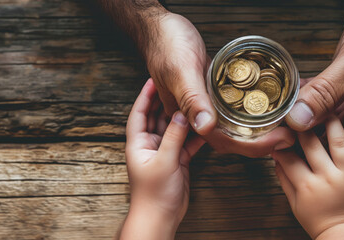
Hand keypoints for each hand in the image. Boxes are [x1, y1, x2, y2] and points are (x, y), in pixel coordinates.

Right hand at [100, 2, 294, 155]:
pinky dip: (251, 117)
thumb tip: (206, 127)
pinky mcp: (210, 95)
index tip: (281, 140)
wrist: (158, 28)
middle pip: (232, 141)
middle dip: (263, 143)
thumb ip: (192, 99)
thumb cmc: (167, 45)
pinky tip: (268, 113)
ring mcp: (204, 107)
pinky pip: (233, 113)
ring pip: (233, 130)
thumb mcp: (181, 70)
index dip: (254, 146)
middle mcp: (196, 117)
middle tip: (291, 136)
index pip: (224, 142)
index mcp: (187, 118)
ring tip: (284, 128)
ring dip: (259, 133)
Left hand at [121, 79, 205, 239]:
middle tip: (179, 86)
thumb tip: (181, 114)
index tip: (153, 79)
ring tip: (195, 101)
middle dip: (166, 102)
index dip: (145, 95)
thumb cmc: (153, 194)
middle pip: (157, 118)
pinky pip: (186, 143)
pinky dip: (195, 135)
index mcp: (138, 143)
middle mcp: (149, 145)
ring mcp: (164, 153)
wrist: (159, 218)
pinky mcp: (177, 161)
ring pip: (174, 129)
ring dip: (183, 117)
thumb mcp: (164, 161)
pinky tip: (205, 126)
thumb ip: (173, 136)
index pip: (139, 113)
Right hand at [273, 116, 343, 238]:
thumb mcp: (295, 204)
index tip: (279, 129)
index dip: (281, 141)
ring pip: (338, 141)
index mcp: (307, 186)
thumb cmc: (320, 221)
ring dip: (331, 122)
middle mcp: (328, 178)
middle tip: (300, 112)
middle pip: (312, 144)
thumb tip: (275, 159)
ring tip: (326, 108)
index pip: (289, 158)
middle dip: (303, 126)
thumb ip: (284, 180)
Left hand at [287, 0, 343, 142]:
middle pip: (333, 133)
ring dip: (303, 113)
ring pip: (326, 114)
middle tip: (273, 132)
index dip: (314, 148)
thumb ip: (328, 92)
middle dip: (304, 131)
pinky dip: (308, 95)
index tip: (284, 145)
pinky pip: (325, 95)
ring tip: (275, 117)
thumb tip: (300, 120)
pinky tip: (289, 95)